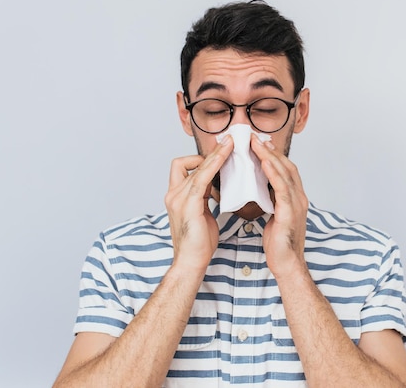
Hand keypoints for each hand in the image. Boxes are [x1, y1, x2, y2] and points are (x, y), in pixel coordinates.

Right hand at [164, 136, 233, 272]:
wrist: (191, 262)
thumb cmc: (199, 243)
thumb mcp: (202, 214)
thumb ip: (205, 198)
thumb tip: (216, 188)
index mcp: (176, 196)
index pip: (184, 168)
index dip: (202, 159)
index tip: (221, 154)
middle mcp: (173, 194)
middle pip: (189, 163)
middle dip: (210, 152)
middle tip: (230, 142)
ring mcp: (178, 198)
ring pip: (197, 167)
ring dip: (215, 154)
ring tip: (231, 144)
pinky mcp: (188, 204)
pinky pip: (202, 177)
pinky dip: (214, 164)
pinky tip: (226, 157)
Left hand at [250, 134, 308, 277]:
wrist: (287, 265)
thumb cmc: (279, 245)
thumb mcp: (274, 217)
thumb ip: (270, 202)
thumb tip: (258, 190)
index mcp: (295, 198)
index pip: (285, 169)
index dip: (273, 155)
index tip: (258, 143)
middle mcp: (299, 197)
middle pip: (287, 165)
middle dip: (270, 150)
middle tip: (254, 136)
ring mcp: (297, 204)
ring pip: (285, 173)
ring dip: (270, 156)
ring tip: (255, 143)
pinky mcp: (290, 212)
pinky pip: (282, 188)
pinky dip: (274, 173)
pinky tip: (265, 162)